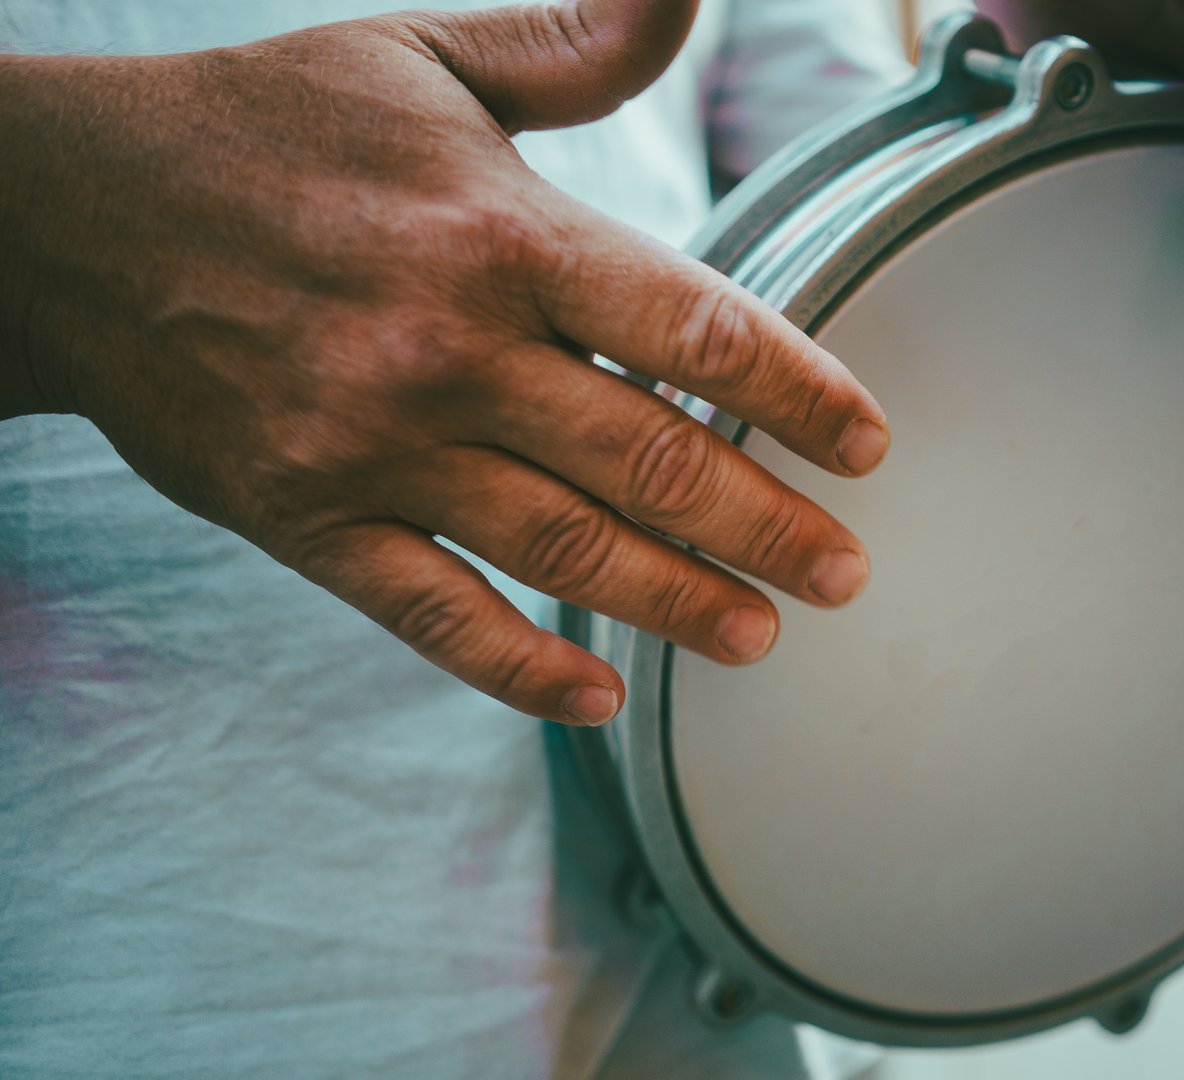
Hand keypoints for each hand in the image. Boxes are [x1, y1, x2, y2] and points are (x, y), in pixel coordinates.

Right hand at [0, 1, 889, 724]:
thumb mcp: (421, 57)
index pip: (691, 326)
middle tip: (844, 575)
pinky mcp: (307, 519)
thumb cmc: (267, 129)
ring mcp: (373, 446)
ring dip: (677, 602)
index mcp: (497, 231)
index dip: (799, 392)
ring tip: (760, 635)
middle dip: (768, 526)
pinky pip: (432, 613)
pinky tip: (597, 696)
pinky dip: (520, 664)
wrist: (68, 217)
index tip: (866, 446)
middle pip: (650, 459)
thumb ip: (573, 45)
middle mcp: (446, 348)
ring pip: (562, 550)